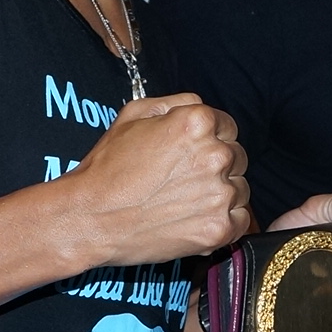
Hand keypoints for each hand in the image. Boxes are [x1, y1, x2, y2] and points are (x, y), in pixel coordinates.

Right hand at [61, 92, 249, 266]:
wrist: (91, 218)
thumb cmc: (108, 168)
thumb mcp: (133, 114)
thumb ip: (175, 103)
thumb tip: (198, 107)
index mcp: (198, 122)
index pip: (227, 126)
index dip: (210, 139)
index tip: (193, 154)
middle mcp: (216, 155)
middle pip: (237, 157)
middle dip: (216, 166)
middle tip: (184, 180)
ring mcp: (220, 194)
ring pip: (240, 189)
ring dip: (221, 194)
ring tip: (184, 201)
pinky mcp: (218, 228)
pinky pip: (241, 220)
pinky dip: (224, 222)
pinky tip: (195, 219)